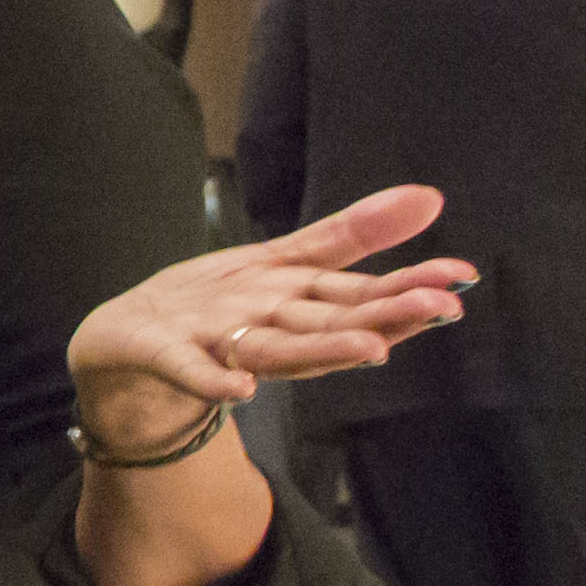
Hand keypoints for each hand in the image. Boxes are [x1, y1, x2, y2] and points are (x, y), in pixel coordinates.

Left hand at [68, 182, 468, 454]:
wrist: (123, 343)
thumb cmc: (215, 304)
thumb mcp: (283, 261)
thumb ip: (351, 236)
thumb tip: (431, 196)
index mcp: (300, 305)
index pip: (363, 295)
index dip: (411, 288)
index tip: (462, 279)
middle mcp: (271, 330)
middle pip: (333, 322)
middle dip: (387, 317)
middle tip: (441, 308)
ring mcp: (220, 346)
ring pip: (279, 348)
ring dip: (325, 349)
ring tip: (372, 348)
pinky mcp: (168, 356)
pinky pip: (193, 370)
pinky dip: (215, 380)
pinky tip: (240, 389)